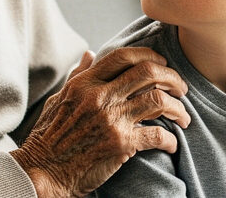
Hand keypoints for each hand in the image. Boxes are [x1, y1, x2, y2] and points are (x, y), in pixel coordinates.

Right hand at [11, 48, 190, 196]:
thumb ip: (78, 75)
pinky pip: (157, 135)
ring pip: (158, 100)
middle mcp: (100, 97)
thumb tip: (90, 53)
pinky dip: (170, 139)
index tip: (162, 62)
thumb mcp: (58, 99)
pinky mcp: (121, 144)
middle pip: (147, 72)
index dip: (149, 55)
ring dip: (178, 108)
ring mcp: (111, 119)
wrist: (42, 173)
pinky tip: (172, 143)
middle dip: (171, 77)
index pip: (123, 56)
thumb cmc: (48, 138)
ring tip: (184, 116)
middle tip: (181, 88)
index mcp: (85, 83)